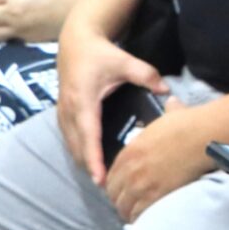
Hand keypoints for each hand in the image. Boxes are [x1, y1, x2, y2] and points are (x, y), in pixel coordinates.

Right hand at [55, 19, 170, 184]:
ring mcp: (62, 112)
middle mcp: (69, 110)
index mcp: (83, 101)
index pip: (89, 136)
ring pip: (71, 145)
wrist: (75, 42)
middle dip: (90, 167)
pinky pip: (69, 138)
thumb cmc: (100, 53)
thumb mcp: (124, 60)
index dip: (93, 159)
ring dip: (83, 161)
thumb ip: (146, 75)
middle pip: (77, 146)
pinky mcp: (62, 113)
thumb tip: (166, 90)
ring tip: (102, 178)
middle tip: (109, 187)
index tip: (100, 178)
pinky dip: (79, 151)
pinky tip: (92, 160)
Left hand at [102, 96, 212, 222]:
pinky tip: (145, 220)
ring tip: (135, 216)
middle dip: (119, 200)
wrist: (201, 137)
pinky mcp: (156, 195)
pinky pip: (139, 213)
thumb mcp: (171, 115)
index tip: (121, 190)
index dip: (115, 185)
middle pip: (114, 193)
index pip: (112, 174)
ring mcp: (142, 184)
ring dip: (128, 212)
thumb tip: (172, 101)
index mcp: (131, 151)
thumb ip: (168, 111)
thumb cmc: (189, 124)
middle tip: (128, 205)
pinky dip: (140, 218)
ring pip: (124, 206)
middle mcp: (131, 169)